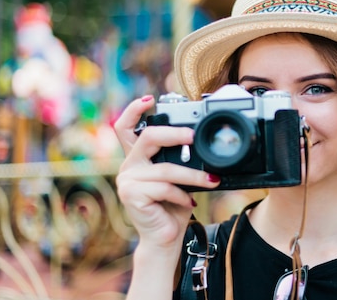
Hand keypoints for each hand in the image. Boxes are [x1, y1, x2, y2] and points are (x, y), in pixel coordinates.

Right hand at [114, 95, 219, 250]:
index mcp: (137, 156)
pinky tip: (189, 202)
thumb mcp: (178, 177)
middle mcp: (128, 165)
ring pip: (165, 169)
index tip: (150, 100)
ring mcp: (127, 180)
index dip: (134, 110)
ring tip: (212, 180)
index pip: (125, 127)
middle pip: (148, 137)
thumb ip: (178, 159)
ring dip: (193, 175)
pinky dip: (182, 195)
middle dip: (175, 133)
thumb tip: (200, 142)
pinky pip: (164, 188)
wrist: (165, 237)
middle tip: (194, 136)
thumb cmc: (173, 205)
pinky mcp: (131, 195)